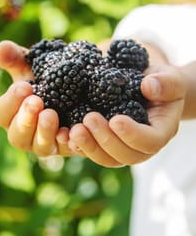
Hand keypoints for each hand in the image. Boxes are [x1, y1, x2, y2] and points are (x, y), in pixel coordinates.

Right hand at [0, 40, 75, 156]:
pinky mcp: (69, 146)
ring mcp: (47, 143)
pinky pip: (67, 150)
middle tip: (36, 101)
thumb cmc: (47, 77)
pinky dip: (69, 142)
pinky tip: (72, 131)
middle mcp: (26, 133)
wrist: (78, 86)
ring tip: (51, 114)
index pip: (1, 114)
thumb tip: (1, 48)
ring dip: (44, 132)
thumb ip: (15, 58)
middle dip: (25, 119)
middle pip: (17, 136)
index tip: (24, 86)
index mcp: (12, 114)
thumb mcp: (31, 65)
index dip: (10, 102)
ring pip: (40, 148)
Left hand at [68, 64, 186, 166]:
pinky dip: (78, 146)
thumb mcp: (171, 78)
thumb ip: (166, 83)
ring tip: (73, 130)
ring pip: (106, 158)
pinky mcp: (105, 142)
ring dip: (89, 146)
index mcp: (160, 132)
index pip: (150, 142)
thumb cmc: (161, 82)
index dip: (133, 135)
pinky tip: (63, 135)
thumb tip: (148, 86)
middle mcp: (141, 146)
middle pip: (125, 155)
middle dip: (105, 140)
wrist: (147, 87)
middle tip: (89, 119)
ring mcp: (122, 146)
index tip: (116, 120)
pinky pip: (92, 151)